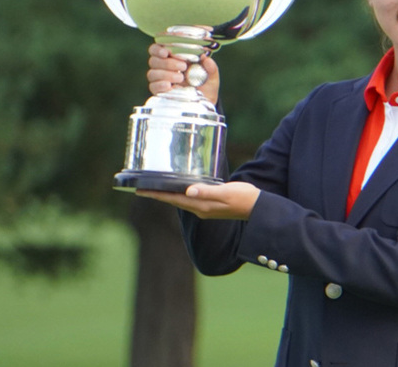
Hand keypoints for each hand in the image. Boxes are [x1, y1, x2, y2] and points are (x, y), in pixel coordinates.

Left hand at [135, 181, 260, 219]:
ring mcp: (205, 209)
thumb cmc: (244, 198)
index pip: (173, 199)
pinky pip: (189, 200)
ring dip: (167, 195)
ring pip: (180, 201)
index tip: (140, 191)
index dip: (156, 195)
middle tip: (141, 189)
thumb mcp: (226, 193)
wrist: (258, 208)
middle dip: (157, 195)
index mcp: (201, 206)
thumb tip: (188, 191)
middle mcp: (200, 209)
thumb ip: (208, 191)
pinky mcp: (211, 206)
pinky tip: (179, 190)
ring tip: (155, 189)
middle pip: (173, 201)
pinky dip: (179, 195)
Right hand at [147, 43, 220, 104]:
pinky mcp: (159, 92)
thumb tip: (206, 58)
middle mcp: (163, 67)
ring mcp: (160, 80)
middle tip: (183, 66)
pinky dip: (160, 85)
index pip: (157, 49)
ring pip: (152, 73)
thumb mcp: (211, 76)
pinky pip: (153, 86)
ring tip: (180, 78)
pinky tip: (170, 86)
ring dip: (166, 74)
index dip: (158, 49)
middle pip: (153, 60)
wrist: (205, 102)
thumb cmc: (206, 84)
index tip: (167, 52)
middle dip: (167, 63)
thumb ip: (211, 67)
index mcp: (173, 57)